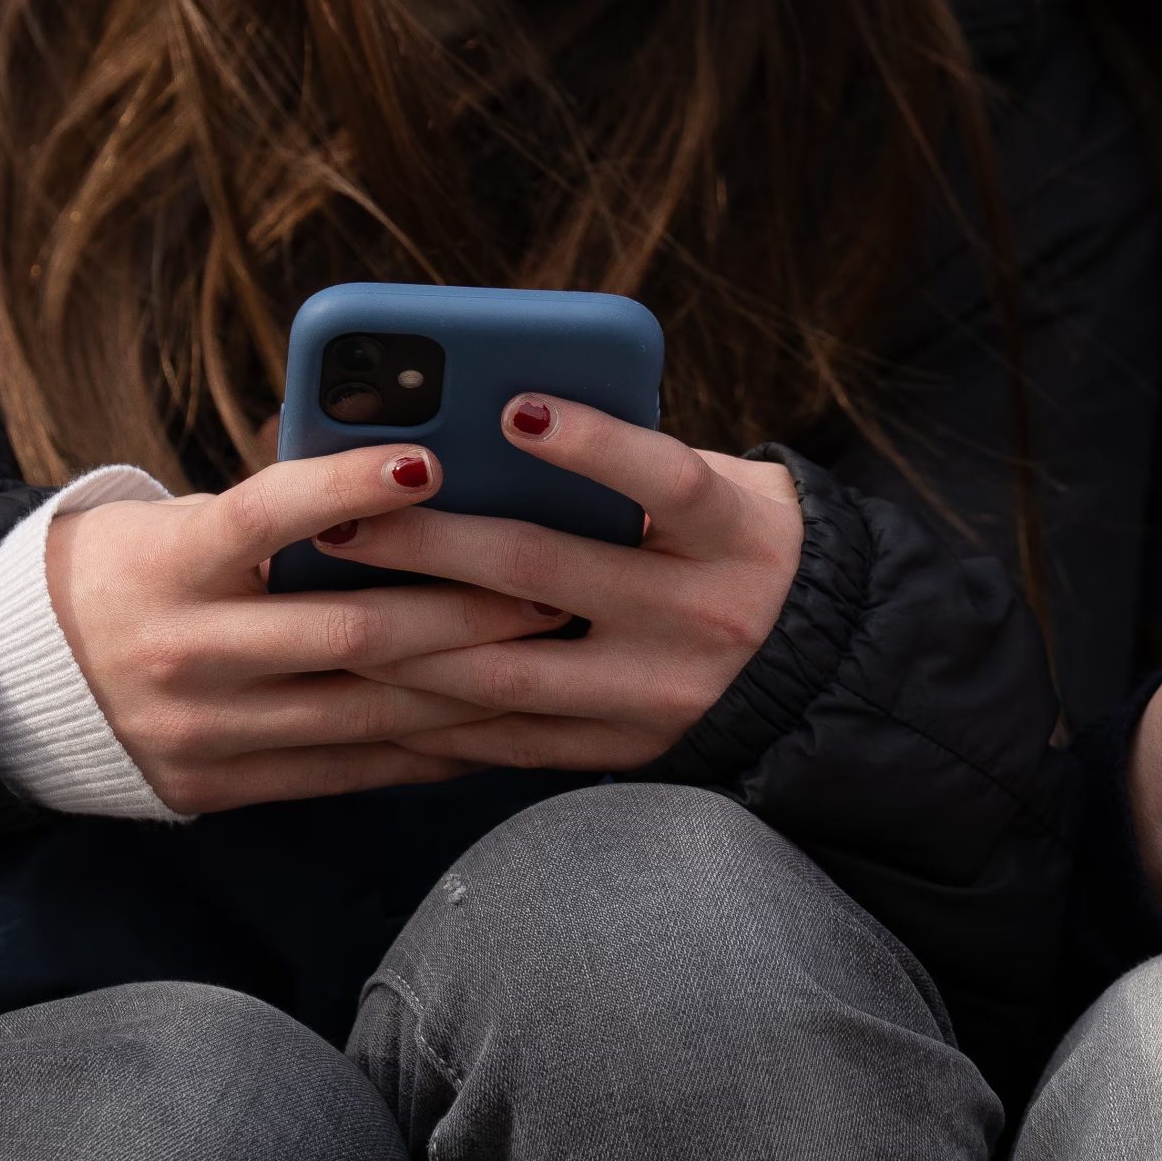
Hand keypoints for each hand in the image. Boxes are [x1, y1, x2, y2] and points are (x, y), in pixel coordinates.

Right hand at [47, 445, 560, 813]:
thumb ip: (279, 506)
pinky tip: (497, 726)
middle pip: (350, 634)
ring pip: (367, 712)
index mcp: (170, 565)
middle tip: (547, 586)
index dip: (346, 488)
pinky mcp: (225, 787)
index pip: (264, 516)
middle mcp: (186, 651)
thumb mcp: (180, 520)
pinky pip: (351, 771)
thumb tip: (411, 461)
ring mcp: (207, 730)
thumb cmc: (138, 569)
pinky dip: (430, 749)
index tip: (430, 462)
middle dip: (463, 612)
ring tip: (547, 657)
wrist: (23, 682)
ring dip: (470, 688)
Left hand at [319, 394, 804, 773]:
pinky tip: (374, 683)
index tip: (512, 410)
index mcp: (732, 534)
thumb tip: (496, 422)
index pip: (664, 480)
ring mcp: (662, 693)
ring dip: (407, 637)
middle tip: (348, 518)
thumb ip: (635, 462)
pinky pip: (514, 738)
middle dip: (434, 543)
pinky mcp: (629, 750)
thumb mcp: (725, 487)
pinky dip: (438, 712)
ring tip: (334, 603)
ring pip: (510, 670)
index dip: (592, 446)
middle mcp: (702, 615)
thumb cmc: (742, 543)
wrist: (827, 668)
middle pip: (549, 572)